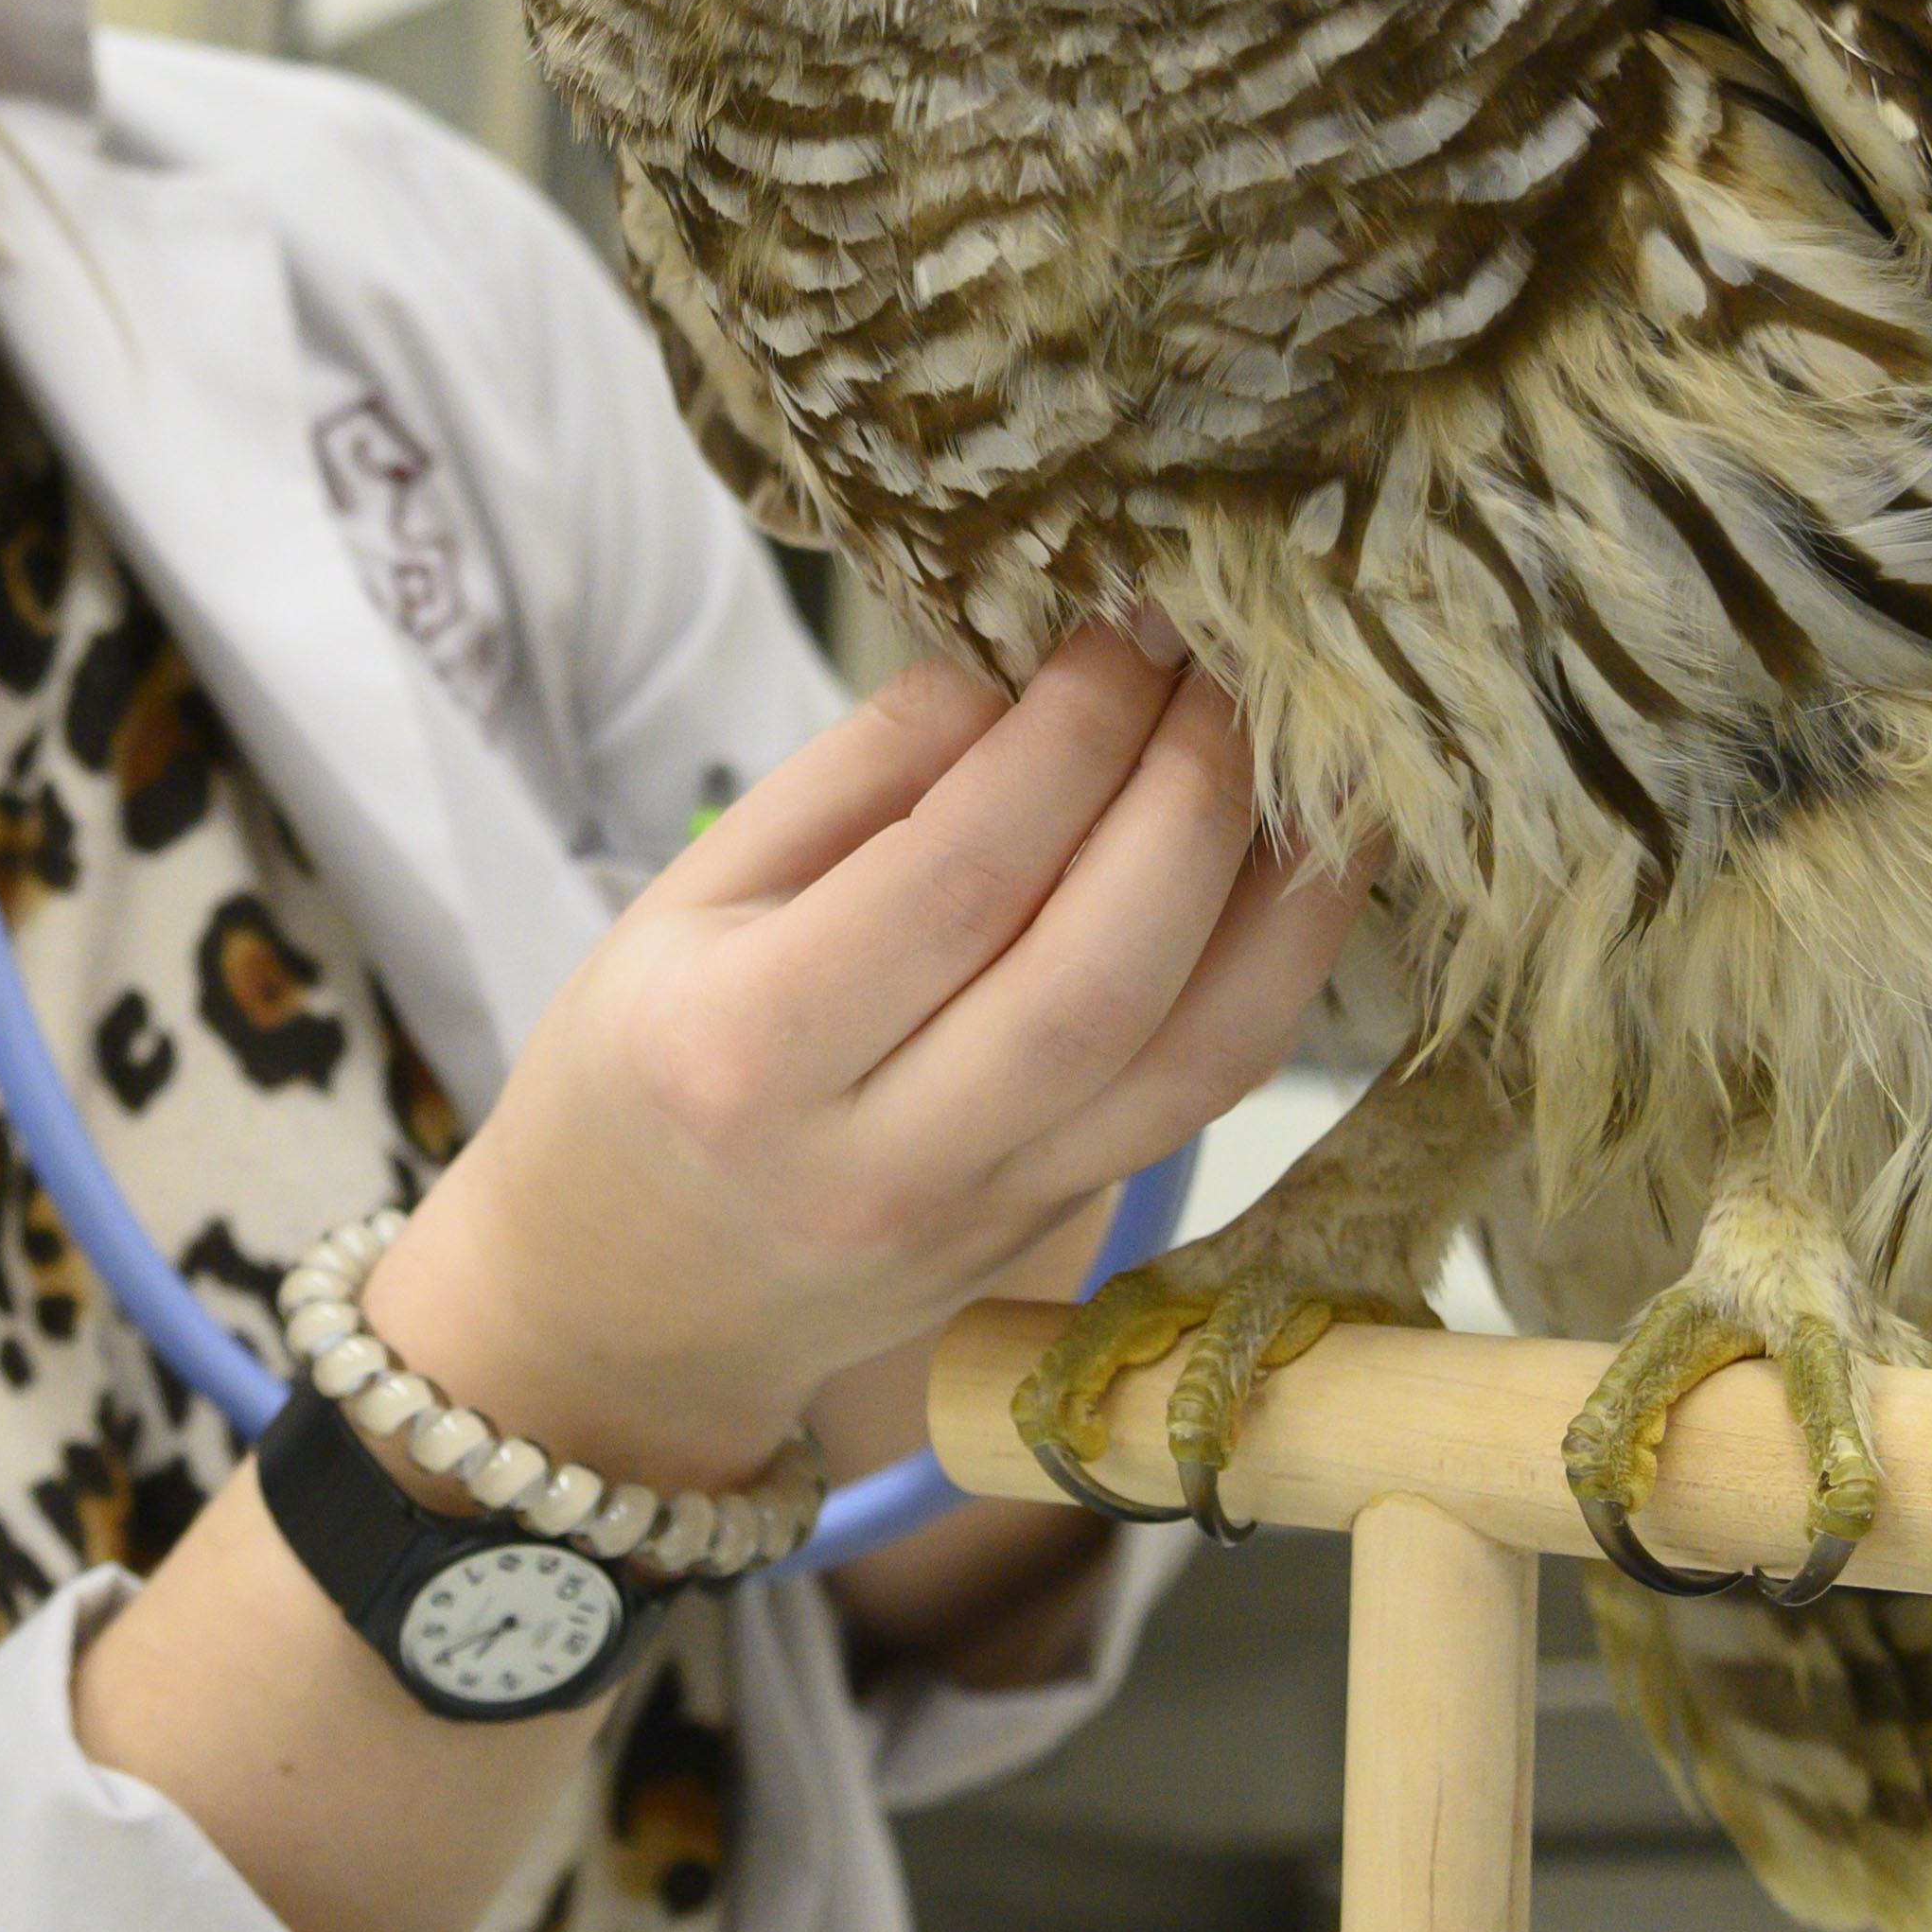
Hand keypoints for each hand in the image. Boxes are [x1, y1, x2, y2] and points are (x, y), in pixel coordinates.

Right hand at [356, 626, 1367, 1494]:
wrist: (624, 1308)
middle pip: (1096, 972)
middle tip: (1226, 662)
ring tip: (1307, 748)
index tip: (1126, 623)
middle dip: (1189, 792)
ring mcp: (985, 1217)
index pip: (957, 875)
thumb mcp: (684, 899)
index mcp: (747, 1052)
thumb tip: (1021, 666)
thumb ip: (851, 780)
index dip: (1070, 734)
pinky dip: (1277, 973)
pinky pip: (1200, 1099)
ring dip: (1278, 887)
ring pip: (1189, 1057)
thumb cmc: (637, 1068)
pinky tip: (1308, 866)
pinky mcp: (1057, 1230)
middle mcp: (880, 1160)